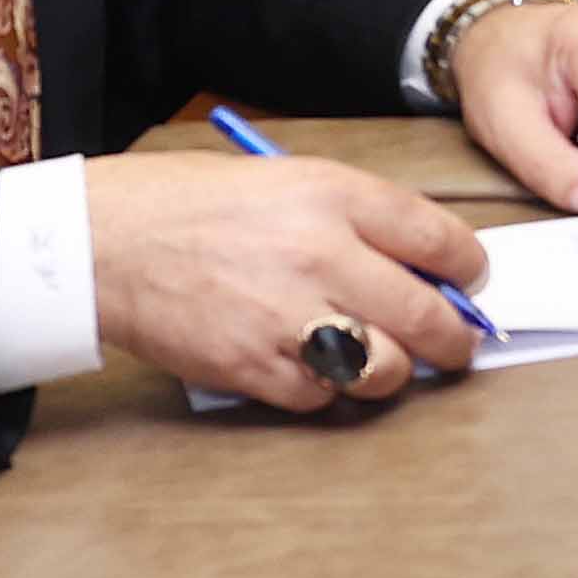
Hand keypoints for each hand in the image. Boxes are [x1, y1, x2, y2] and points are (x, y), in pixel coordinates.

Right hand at [84, 149, 486, 410]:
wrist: (105, 243)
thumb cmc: (192, 204)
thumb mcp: (288, 180)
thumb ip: (357, 218)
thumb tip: (420, 264)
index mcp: (334, 196)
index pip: (440, 238)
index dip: (469, 268)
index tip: (472, 281)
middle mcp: (320, 255)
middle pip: (427, 315)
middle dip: (456, 339)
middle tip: (459, 345)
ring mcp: (287, 317)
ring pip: (383, 369)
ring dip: (393, 371)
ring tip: (385, 359)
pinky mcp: (252, 367)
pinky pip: (321, 397)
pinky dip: (326, 389)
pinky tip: (313, 366)